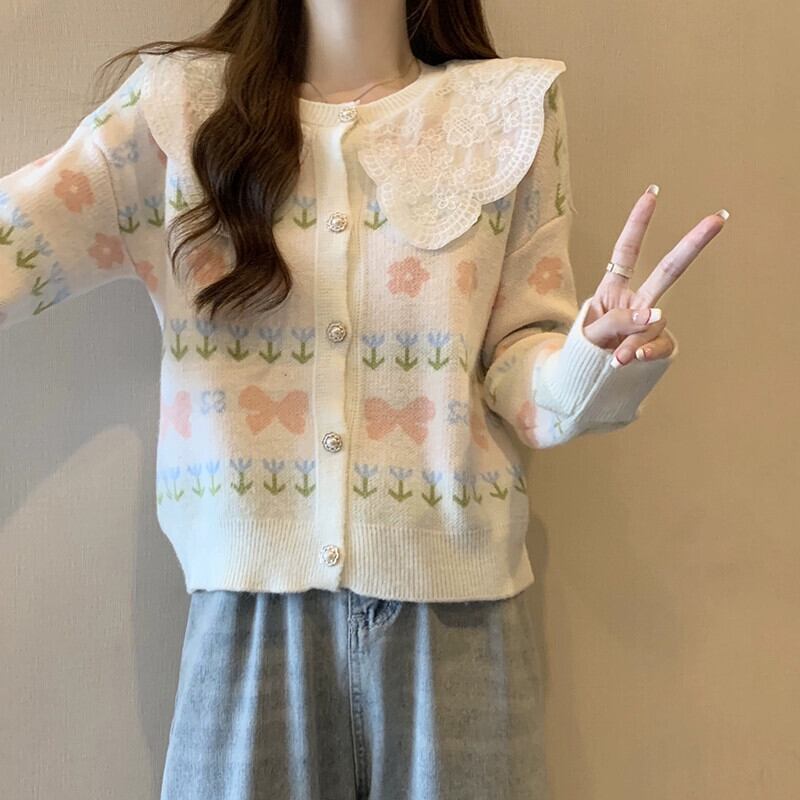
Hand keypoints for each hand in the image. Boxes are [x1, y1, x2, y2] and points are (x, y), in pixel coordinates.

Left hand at [582, 184, 728, 365]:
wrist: (584, 381)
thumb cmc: (583, 350)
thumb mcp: (589, 332)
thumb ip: (617, 321)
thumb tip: (654, 315)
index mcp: (613, 289)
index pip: (626, 252)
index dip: (638, 224)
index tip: (652, 194)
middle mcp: (636, 302)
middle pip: (668, 270)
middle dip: (692, 245)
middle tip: (717, 219)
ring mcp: (650, 323)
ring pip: (655, 322)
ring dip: (636, 340)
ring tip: (617, 357)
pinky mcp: (658, 344)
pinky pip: (662, 343)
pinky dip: (649, 351)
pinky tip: (633, 359)